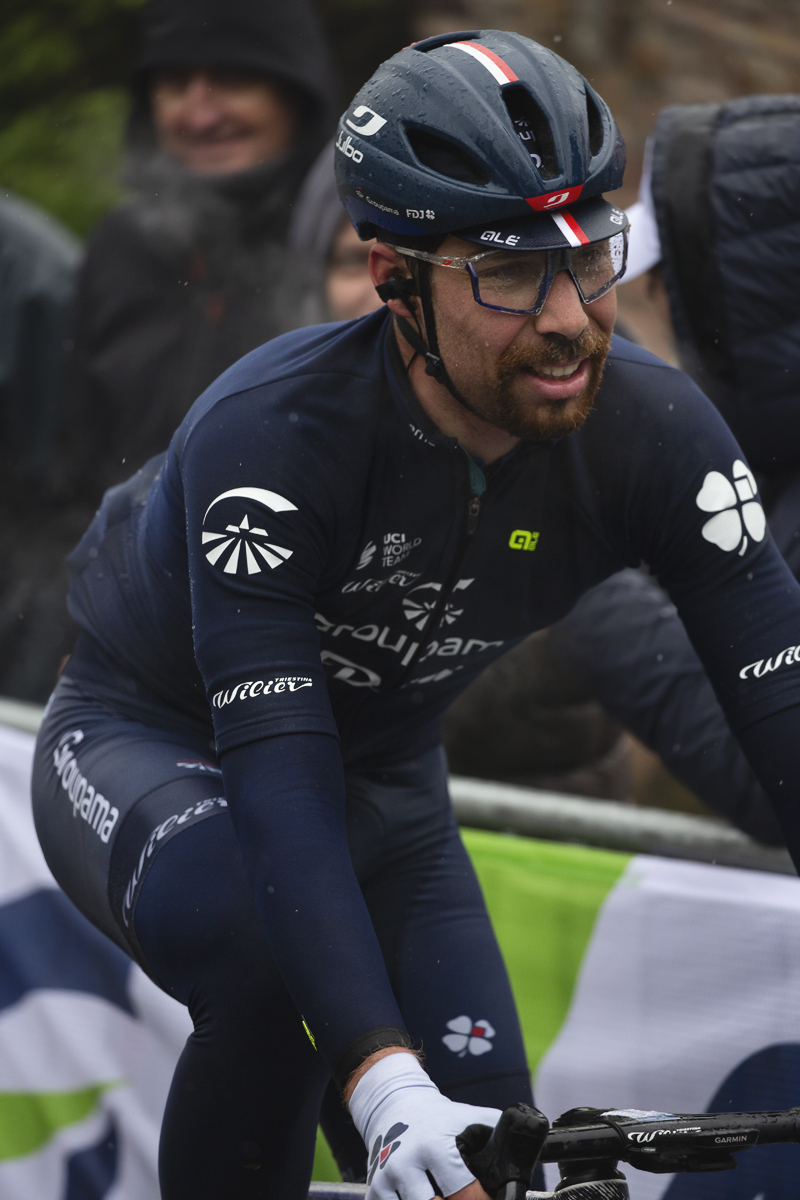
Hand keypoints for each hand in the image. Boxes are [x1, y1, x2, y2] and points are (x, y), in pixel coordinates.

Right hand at [348, 1050, 500, 1199]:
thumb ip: (498, 1136)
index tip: (488, 1199)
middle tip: (467, 1198)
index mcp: (435, 1147)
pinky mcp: (374, 1191)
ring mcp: (387, 1180)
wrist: (394, 1106)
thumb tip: (527, 1159)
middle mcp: (407, 1164)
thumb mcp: (470, 1119)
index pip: (463, 1193)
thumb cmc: (439, 1118)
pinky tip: (423, 1197)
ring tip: (443, 1195)